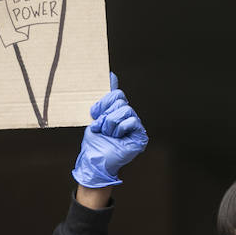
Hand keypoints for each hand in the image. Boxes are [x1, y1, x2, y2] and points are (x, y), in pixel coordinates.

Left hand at [72, 73, 147, 188]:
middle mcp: (128, 117)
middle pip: (120, 99)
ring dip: (111, 123)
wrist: (96, 160)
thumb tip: (112, 75)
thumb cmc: (95, 142)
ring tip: (109, 134)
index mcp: (117, 112)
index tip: (95, 113)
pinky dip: (120, 129)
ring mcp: (135, 126)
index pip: (116, 94)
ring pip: (125, 110)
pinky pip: (132, 121)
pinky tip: (118, 137)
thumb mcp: (96, 116)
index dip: (104, 102)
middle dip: (106, 113)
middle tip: (103, 127)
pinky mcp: (141, 135)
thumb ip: (106, 98)